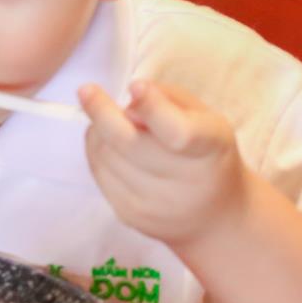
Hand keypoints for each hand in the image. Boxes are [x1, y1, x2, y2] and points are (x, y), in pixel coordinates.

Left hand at [80, 81, 248, 246]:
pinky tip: (110, 144)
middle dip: (101, 112)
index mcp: (211, 148)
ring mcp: (156, 203)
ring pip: (106, 154)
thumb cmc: (204, 153)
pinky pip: (98, 172)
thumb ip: (167, 99)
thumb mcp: (203, 116)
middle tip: (87, 90)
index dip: (153, 107)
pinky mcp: (130, 215)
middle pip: (128, 143)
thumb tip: (127, 105)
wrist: (214, 216)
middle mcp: (186, 182)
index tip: (135, 86)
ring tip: (111, 121)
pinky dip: (97, 151)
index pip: (178, 132)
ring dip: (99, 130)